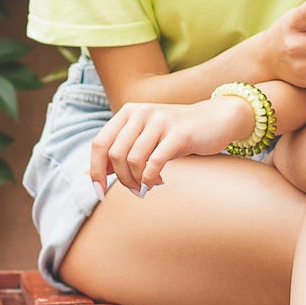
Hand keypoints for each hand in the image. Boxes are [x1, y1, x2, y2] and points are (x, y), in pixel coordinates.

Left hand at [89, 96, 258, 194]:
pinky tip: (158, 182)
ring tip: (147, 187)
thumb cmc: (176, 134)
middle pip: (115, 154)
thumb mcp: (145, 137)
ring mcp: (160, 121)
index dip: (95, 171)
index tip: (99, 192)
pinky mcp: (179, 133)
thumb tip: (90, 174)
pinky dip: (151, 178)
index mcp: (128, 112)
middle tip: (135, 190)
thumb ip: (120, 151)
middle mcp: (141, 112)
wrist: (215, 119)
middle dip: (122, 179)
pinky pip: (155, 162)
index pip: (99, 144)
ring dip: (137, 181)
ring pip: (133, 160)